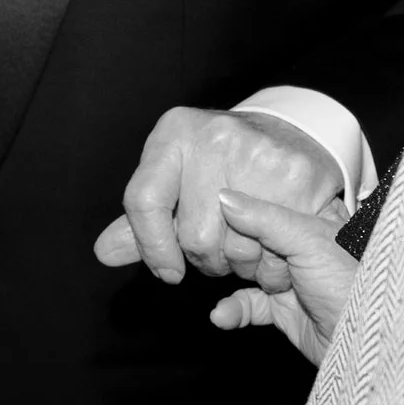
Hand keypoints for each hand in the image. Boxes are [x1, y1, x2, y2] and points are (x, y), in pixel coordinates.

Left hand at [94, 105, 345, 285]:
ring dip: (239, 264)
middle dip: (204, 259)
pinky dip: (272, 261)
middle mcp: (215, 136)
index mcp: (175, 132)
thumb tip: (104, 253)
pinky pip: (276, 246)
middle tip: (217, 253)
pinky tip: (270, 247)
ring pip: (237, 247)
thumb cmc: (221, 163)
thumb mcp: (176, 176)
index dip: (151, 246)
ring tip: (244, 246)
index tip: (168, 272)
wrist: (290, 133)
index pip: (143, 200)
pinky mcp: (299, 175)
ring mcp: (261, 153)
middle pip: (195, 234)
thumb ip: (141, 219)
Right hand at [209, 188, 355, 368]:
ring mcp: (292, 277)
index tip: (244, 224)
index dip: (252, 216)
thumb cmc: (350, 286)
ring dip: (243, 280)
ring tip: (267, 287)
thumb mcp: (308, 240)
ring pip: (247, 269)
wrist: (361, 343)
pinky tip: (222, 316)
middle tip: (276, 263)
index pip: (266, 203)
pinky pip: (246, 305)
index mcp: (315, 216)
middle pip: (250, 237)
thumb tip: (224, 198)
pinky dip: (233, 310)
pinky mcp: (282, 308)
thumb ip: (265, 218)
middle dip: (252, 254)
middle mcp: (302, 244)